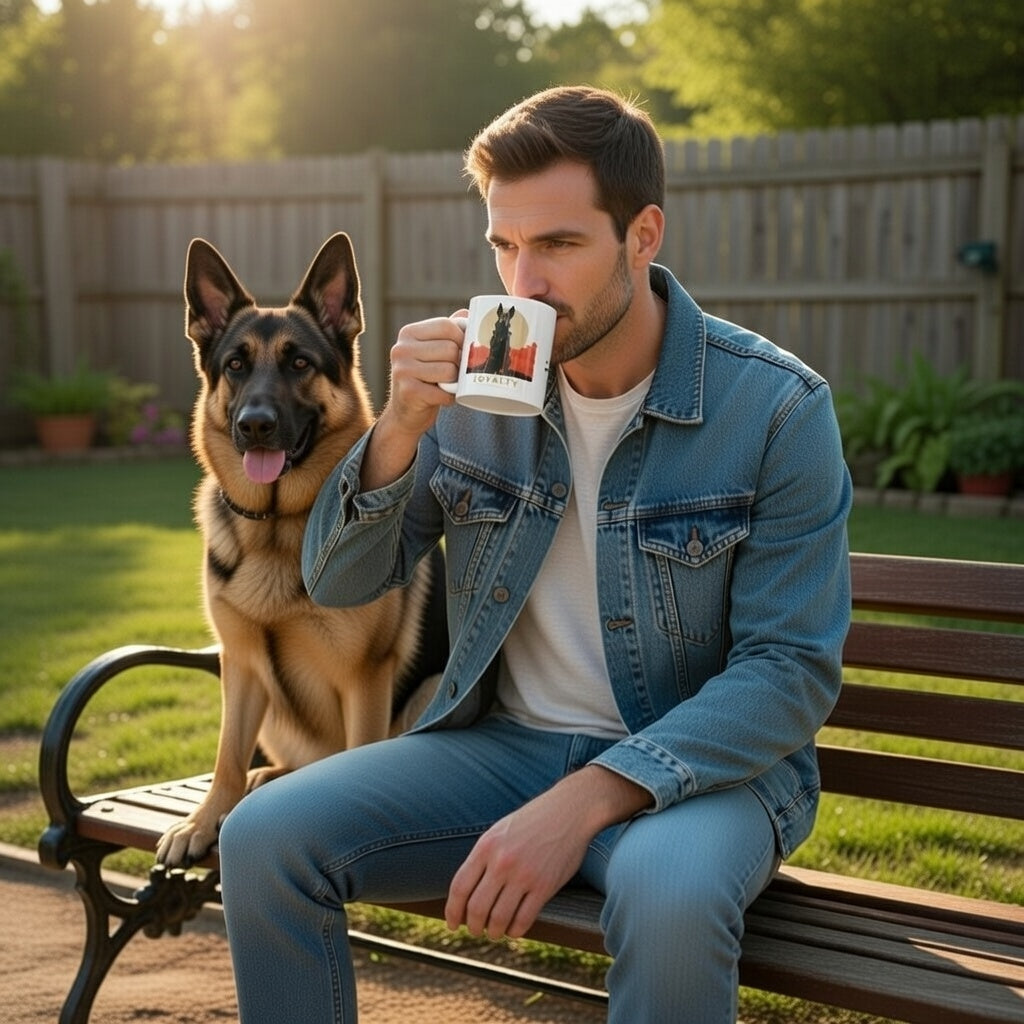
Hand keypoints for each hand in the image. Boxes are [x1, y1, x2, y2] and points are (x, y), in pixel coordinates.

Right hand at [361, 312, 465, 489]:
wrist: (406, 413)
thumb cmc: (425, 378)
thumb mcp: (432, 351)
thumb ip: (447, 332)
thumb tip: (468, 313)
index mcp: (408, 333)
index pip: (446, 326)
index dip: (462, 338)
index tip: (463, 350)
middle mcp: (401, 349)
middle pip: (450, 349)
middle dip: (459, 363)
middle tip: (454, 373)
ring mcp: (402, 370)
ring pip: (450, 370)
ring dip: (455, 382)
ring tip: (447, 385)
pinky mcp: (408, 392)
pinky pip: (444, 392)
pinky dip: (450, 398)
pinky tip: (443, 397)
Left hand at [445, 765, 651, 939]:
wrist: (569, 810)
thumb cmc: (532, 821)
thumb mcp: (500, 831)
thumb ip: (483, 857)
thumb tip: (465, 892)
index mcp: (487, 846)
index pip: (460, 887)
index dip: (452, 911)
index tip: (451, 923)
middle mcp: (502, 861)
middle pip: (476, 908)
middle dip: (472, 926)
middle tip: (475, 931)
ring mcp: (524, 874)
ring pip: (499, 918)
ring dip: (494, 932)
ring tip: (495, 932)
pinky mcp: (545, 886)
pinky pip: (524, 919)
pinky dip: (515, 930)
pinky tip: (514, 929)